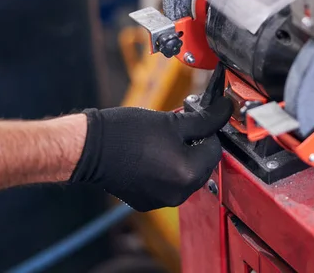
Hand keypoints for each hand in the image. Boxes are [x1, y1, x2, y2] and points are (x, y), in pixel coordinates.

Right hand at [69, 97, 232, 211]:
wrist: (88, 149)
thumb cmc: (126, 133)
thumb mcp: (172, 120)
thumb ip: (204, 119)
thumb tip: (225, 110)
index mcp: (188, 173)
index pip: (215, 149)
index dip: (207, 131)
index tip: (197, 119)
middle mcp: (179, 194)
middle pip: (202, 165)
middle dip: (195, 145)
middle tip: (179, 127)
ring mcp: (162, 201)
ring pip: (185, 176)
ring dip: (181, 157)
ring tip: (162, 140)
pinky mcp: (147, 202)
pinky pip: (168, 185)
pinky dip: (166, 171)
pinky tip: (151, 155)